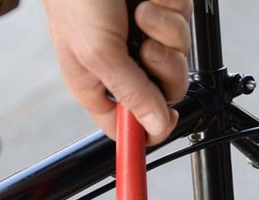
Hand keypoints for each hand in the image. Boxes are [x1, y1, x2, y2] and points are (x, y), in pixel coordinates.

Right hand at [41, 0, 191, 142]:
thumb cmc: (76, 0)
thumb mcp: (98, 54)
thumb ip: (131, 95)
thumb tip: (154, 129)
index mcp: (98, 84)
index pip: (129, 126)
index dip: (149, 129)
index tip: (165, 120)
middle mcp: (123, 64)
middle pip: (165, 93)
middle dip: (164, 70)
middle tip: (147, 51)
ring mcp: (144, 36)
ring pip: (178, 56)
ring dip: (165, 32)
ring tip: (140, 13)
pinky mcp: (162, 11)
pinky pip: (183, 23)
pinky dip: (169, 9)